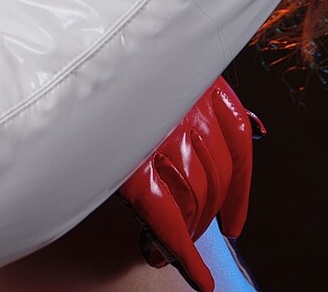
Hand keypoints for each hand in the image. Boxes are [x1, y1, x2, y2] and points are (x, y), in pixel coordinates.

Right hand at [119, 77, 257, 291]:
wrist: (71, 58)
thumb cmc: (109, 60)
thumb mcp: (159, 66)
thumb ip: (196, 95)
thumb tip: (257, 129)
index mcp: (196, 80)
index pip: (237, 141)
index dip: (239, 190)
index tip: (234, 223)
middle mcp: (185, 107)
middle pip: (214, 176)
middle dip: (206, 215)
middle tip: (189, 239)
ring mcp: (160, 136)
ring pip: (194, 199)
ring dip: (190, 233)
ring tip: (172, 252)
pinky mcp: (131, 162)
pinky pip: (167, 219)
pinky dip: (184, 254)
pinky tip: (197, 277)